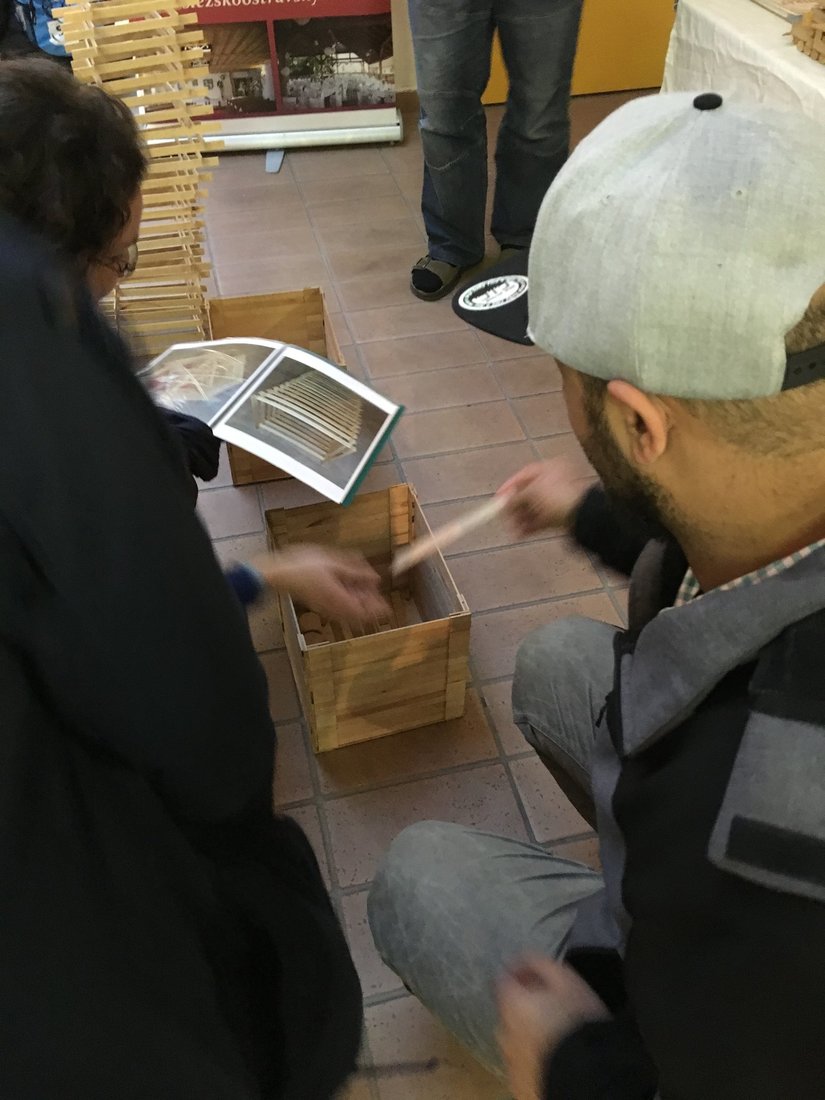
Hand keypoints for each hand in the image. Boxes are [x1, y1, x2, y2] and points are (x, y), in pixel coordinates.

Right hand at [248, 545, 389, 625]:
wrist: (278, 574)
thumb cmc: (305, 566)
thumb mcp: (334, 564)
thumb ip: (356, 573)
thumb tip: (376, 579)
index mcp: (341, 601)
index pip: (366, 613)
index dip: (379, 610)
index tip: (387, 606)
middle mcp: (335, 610)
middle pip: (359, 614)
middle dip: (369, 603)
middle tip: (374, 588)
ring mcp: (326, 609)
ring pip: (349, 611)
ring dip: (358, 600)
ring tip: (362, 585)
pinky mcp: (319, 605)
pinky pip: (339, 607)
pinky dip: (347, 598)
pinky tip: (346, 584)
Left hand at [496, 955, 608, 1099]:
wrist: (587, 1074)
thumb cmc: (578, 1022)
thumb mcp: (567, 980)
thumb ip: (540, 962)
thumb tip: (523, 956)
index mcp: (510, 1004)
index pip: (503, 979)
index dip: (520, 973)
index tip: (539, 976)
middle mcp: (503, 1032)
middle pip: (509, 1011)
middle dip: (525, 1005)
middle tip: (554, 1006)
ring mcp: (510, 1061)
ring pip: (516, 1040)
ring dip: (531, 1033)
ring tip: (559, 1035)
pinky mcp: (520, 1084)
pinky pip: (525, 1065)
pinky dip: (536, 1058)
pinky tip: (557, 1057)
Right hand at [498, 457, 589, 538]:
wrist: (582, 515)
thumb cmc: (556, 496)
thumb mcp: (532, 493)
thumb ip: (515, 497)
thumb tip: (504, 502)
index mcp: (549, 468)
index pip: (524, 475)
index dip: (508, 487)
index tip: (497, 499)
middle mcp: (554, 480)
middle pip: (528, 494)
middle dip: (514, 509)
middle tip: (502, 519)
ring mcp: (558, 498)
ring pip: (533, 509)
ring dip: (520, 520)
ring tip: (510, 531)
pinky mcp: (560, 515)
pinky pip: (541, 519)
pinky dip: (530, 526)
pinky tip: (519, 535)